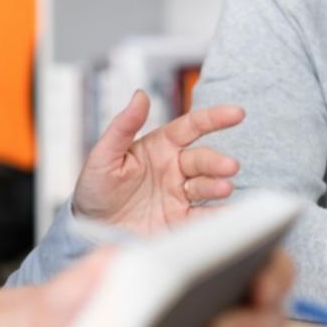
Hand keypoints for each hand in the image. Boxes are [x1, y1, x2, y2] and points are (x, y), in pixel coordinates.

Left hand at [70, 90, 243, 233]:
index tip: (236, 114)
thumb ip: (123, 126)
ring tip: (225, 187)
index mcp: (160, 147)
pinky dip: (219, 215)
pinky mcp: (180, 221)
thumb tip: (140, 95)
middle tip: (229, 166)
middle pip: (202, 160)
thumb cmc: (95, 189)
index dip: (214, 118)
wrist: (90, 230)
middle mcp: (175, 169)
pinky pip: (203, 217)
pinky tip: (230, 212)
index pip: (191, 127)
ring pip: (206, 186)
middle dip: (217, 162)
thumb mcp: (103, 155)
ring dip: (218, 185)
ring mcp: (179, 195)